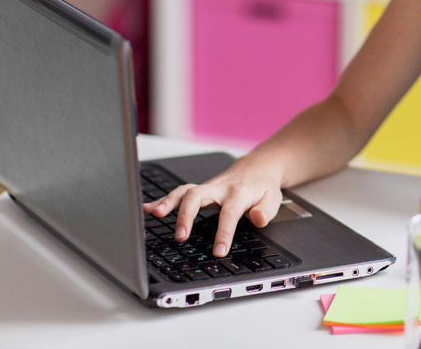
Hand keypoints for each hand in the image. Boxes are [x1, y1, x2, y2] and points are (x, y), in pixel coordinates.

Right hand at [142, 161, 282, 257]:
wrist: (257, 168)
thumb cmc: (263, 187)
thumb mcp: (273, 200)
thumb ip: (265, 211)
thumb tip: (257, 219)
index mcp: (239, 192)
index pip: (230, 213)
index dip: (224, 232)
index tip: (218, 251)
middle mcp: (219, 188)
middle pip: (198, 196)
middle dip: (186, 215)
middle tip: (180, 237)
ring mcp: (207, 187)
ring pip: (184, 191)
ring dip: (168, 202)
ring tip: (154, 216)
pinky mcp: (199, 189)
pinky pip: (178, 193)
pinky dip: (161, 199)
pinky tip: (147, 209)